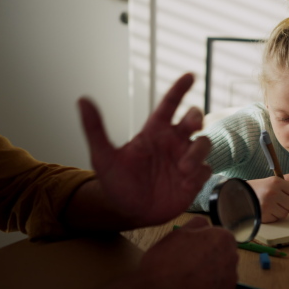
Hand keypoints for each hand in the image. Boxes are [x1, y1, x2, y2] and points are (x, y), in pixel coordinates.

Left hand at [77, 73, 210, 227]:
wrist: (129, 212)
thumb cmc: (117, 183)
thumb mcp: (103, 157)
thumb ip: (95, 129)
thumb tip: (82, 100)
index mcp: (155, 132)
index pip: (170, 104)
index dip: (180, 89)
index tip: (190, 75)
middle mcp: (173, 142)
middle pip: (194, 119)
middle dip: (197, 117)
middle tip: (193, 124)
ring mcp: (185, 160)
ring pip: (205, 143)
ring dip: (198, 151)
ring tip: (183, 167)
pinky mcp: (193, 179)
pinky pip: (206, 169)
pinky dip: (200, 171)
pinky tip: (188, 179)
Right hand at [92, 216, 238, 288]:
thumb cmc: (165, 262)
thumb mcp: (177, 233)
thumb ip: (197, 224)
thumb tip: (206, 224)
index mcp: (222, 238)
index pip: (220, 236)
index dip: (205, 242)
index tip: (193, 249)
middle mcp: (232, 257)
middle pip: (224, 253)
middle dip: (212, 257)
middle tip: (191, 264)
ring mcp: (231, 279)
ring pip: (223, 272)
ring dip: (212, 274)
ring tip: (191, 279)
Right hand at [247, 177, 288, 222]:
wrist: (239, 195)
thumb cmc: (258, 189)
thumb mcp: (272, 183)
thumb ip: (287, 188)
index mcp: (276, 182)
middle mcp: (273, 193)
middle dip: (288, 204)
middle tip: (279, 201)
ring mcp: (268, 205)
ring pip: (286, 213)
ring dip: (281, 211)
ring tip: (271, 205)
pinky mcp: (264, 214)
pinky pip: (277, 218)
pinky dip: (273, 216)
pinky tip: (266, 210)